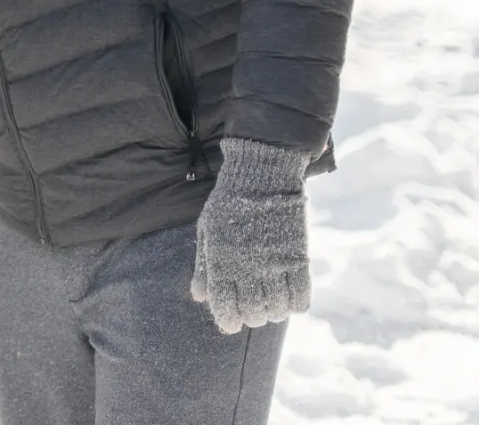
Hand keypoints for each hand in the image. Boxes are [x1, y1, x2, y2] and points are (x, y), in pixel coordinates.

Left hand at [191, 138, 311, 333]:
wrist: (262, 175)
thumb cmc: (228, 203)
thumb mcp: (207, 231)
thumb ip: (203, 265)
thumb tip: (198, 297)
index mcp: (221, 260)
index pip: (224, 306)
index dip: (227, 321)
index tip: (230, 324)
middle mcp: (248, 267)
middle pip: (253, 312)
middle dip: (250, 317)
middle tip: (250, 312)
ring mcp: (275, 263)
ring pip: (277, 308)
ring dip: (272, 313)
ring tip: (269, 306)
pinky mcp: (298, 258)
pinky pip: (301, 296)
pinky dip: (295, 305)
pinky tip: (289, 301)